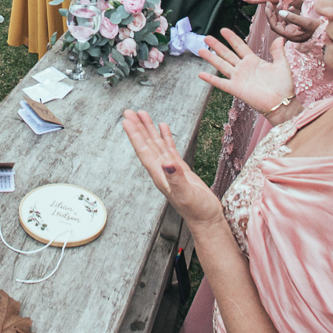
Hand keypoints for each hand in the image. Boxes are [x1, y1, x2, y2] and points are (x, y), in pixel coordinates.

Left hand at [122, 110, 223, 226]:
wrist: (206, 220)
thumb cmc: (197, 211)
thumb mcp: (186, 193)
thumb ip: (176, 178)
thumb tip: (167, 162)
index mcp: (159, 175)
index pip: (144, 151)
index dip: (135, 135)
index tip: (126, 121)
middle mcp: (161, 170)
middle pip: (147, 145)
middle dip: (138, 128)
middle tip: (128, 112)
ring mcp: (170, 170)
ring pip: (157, 145)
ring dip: (149, 130)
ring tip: (142, 114)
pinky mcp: (180, 170)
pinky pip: (169, 149)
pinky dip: (165, 137)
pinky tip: (163, 127)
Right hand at [199, 29, 296, 115]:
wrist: (282, 102)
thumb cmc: (283, 85)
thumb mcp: (282, 65)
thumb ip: (278, 52)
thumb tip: (280, 38)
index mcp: (253, 61)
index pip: (240, 46)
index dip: (232, 38)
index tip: (223, 30)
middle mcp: (243, 68)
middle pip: (227, 54)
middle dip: (217, 45)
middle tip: (206, 37)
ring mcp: (238, 78)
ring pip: (221, 65)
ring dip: (211, 58)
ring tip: (201, 50)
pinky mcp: (236, 89)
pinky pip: (220, 83)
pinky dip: (210, 79)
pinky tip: (201, 74)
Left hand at [265, 0, 320, 42]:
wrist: (328, 32)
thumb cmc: (319, 29)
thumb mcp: (306, 22)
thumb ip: (293, 18)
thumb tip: (280, 12)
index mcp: (290, 35)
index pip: (274, 26)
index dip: (269, 16)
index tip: (267, 6)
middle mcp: (289, 33)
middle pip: (275, 23)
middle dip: (271, 13)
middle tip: (269, 2)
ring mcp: (293, 30)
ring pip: (281, 21)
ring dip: (278, 12)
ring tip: (279, 2)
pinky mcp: (296, 27)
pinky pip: (287, 19)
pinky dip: (286, 12)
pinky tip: (289, 6)